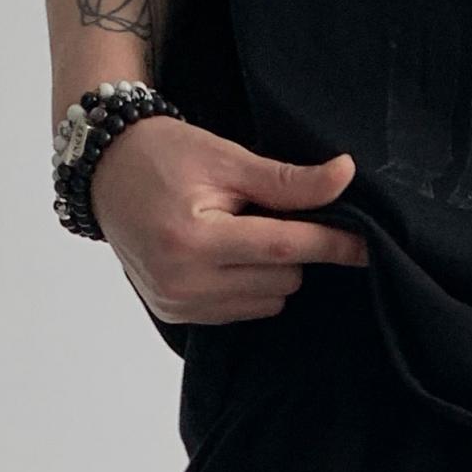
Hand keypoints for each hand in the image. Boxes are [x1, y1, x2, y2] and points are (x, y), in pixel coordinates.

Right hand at [87, 119, 370, 324]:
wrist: (104, 173)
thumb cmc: (164, 155)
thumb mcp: (226, 159)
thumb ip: (287, 180)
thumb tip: (345, 176)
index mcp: (193, 239)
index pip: (282, 248)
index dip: (330, 244)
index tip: (367, 246)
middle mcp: (183, 281)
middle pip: (281, 278)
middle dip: (287, 248)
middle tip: (257, 212)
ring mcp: (178, 303)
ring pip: (267, 301)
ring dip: (268, 270)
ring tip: (236, 232)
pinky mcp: (176, 315)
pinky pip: (241, 312)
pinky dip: (246, 286)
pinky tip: (224, 255)